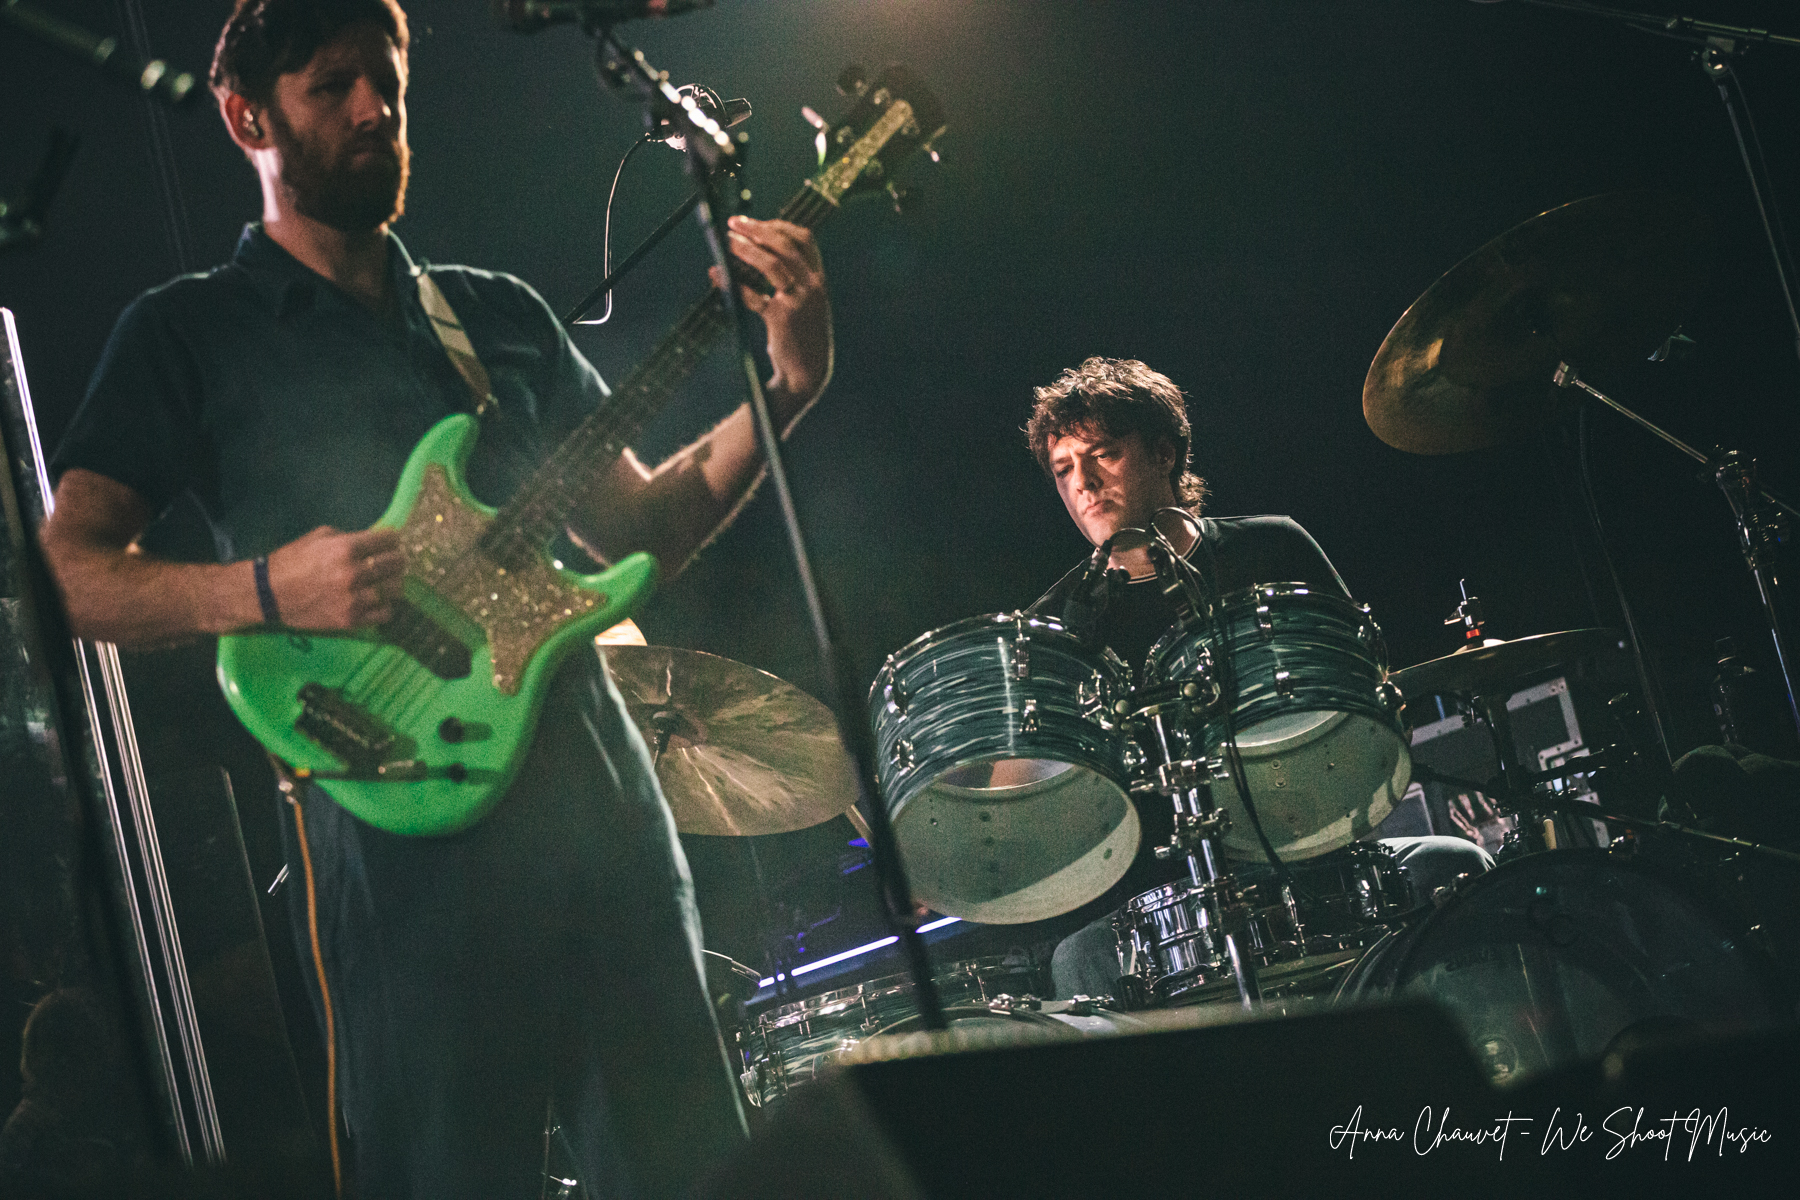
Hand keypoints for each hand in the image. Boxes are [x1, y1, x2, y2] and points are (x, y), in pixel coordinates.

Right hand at [264, 526, 404, 628]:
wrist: (268, 594)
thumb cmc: (292, 560)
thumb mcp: (319, 537)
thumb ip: (349, 537)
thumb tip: (374, 538)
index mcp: (345, 549)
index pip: (388, 540)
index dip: (392, 539)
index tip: (391, 541)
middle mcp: (353, 573)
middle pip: (395, 563)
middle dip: (397, 559)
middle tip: (393, 560)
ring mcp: (353, 599)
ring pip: (394, 589)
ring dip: (393, 582)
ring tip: (387, 581)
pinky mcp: (351, 620)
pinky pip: (385, 613)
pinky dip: (386, 606)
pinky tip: (379, 601)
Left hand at [709, 215, 833, 421]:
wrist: (808, 373)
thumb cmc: (801, 335)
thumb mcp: (805, 302)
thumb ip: (791, 278)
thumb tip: (754, 251)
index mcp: (819, 279)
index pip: (804, 238)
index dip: (777, 225)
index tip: (754, 223)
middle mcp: (813, 286)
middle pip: (786, 245)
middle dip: (757, 230)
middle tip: (734, 224)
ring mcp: (798, 302)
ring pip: (772, 265)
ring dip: (746, 250)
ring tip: (728, 243)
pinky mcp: (781, 319)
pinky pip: (753, 296)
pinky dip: (733, 284)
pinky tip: (717, 276)